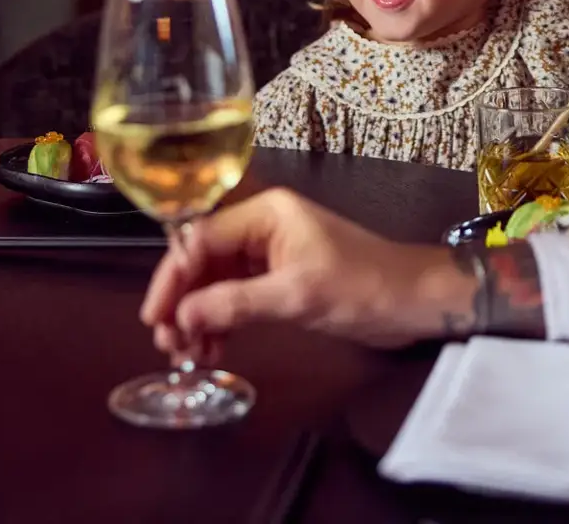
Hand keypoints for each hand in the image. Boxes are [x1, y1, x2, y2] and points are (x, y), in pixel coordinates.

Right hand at [139, 189, 475, 363]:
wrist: (413, 301)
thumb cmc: (363, 286)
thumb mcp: (297, 296)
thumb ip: (235, 304)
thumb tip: (183, 318)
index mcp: (266, 213)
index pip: (200, 240)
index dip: (173, 279)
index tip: (155, 318)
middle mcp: (263, 226)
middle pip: (203, 260)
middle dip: (182, 301)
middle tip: (167, 343)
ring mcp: (271, 253)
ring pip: (217, 281)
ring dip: (198, 316)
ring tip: (186, 354)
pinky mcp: (281, 278)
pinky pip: (236, 296)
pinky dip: (221, 322)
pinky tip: (212, 349)